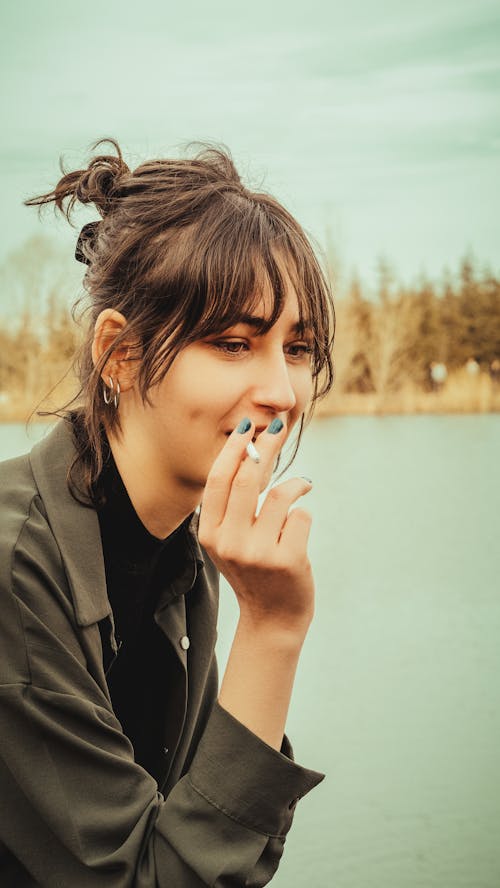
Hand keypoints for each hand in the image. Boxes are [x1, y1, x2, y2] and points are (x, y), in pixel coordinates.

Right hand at [198, 418, 313, 633]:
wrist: (272, 618)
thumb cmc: (253, 569)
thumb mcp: (229, 540)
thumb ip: (232, 505)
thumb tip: (251, 448)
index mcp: (210, 534)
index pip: (218, 480)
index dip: (233, 449)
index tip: (247, 427)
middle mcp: (229, 542)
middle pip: (248, 478)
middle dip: (266, 446)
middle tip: (278, 428)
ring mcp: (257, 553)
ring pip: (281, 494)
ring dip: (296, 486)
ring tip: (301, 488)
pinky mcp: (286, 560)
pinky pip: (301, 515)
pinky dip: (303, 515)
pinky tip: (298, 532)